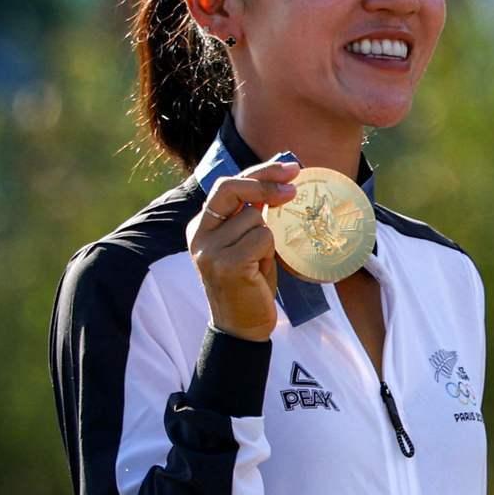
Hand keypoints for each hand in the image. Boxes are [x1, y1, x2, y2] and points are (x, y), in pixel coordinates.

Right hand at [187, 160, 299, 341]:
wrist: (241, 327)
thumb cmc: (249, 283)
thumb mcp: (247, 244)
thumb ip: (252, 215)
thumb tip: (280, 180)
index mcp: (202, 226)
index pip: (228, 185)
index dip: (260, 172)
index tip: (290, 168)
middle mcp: (199, 234)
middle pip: (232, 188)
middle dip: (265, 182)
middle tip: (294, 187)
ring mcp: (209, 249)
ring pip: (257, 218)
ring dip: (269, 237)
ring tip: (260, 261)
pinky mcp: (226, 264)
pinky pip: (263, 238)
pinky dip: (270, 251)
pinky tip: (260, 270)